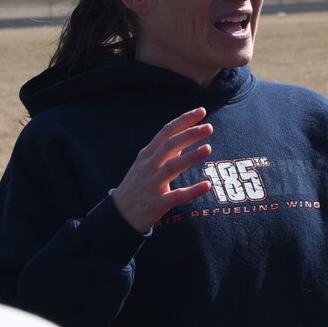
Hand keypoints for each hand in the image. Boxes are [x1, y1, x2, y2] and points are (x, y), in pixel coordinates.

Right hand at [113, 108, 212, 232]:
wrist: (118, 215)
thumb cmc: (136, 186)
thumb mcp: (144, 165)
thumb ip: (163, 152)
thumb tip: (183, 139)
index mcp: (147, 155)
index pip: (166, 132)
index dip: (184, 120)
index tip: (202, 111)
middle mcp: (148, 166)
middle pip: (169, 145)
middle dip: (189, 134)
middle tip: (209, 127)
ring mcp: (152, 185)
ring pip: (171, 167)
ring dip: (190, 156)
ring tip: (208, 148)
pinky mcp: (157, 203)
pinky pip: (177, 196)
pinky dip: (192, 191)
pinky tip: (207, 185)